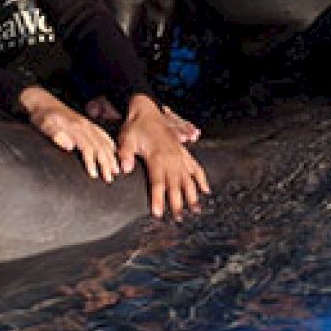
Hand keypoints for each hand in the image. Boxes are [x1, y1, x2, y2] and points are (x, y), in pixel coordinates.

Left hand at [19, 85, 120, 181]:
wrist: (42, 101)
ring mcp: (86, 123)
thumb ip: (56, 135)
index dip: (92, 162)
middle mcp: (84, 125)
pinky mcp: (86, 122)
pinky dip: (109, 143)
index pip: (87, 148)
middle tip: (109, 178)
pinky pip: (102, 133)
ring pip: (103, 141)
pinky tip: (114, 150)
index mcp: (75, 127)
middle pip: (99, 146)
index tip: (94, 175)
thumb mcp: (44, 125)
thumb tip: (70, 146)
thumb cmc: (41, 116)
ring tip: (115, 169)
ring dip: (110, 156)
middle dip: (105, 163)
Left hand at [117, 94, 209, 218]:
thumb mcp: (125, 138)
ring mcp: (179, 155)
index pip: (158, 183)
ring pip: (188, 179)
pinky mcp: (183, 152)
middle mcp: (171, 157)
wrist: (146, 110)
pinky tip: (206, 191)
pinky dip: (201, 179)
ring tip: (195, 211)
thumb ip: (125, 154)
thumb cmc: (135, 126)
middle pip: (175, 185)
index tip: (158, 213)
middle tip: (178, 219)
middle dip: (177, 203)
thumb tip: (125, 168)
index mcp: (157, 156)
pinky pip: (195, 167)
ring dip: (192, 195)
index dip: (158, 199)